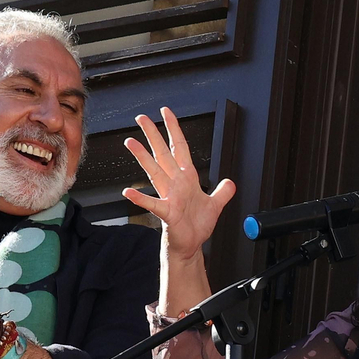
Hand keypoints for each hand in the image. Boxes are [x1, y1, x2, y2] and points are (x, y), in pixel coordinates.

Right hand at [122, 107, 236, 261]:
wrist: (191, 246)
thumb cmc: (196, 226)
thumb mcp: (215, 205)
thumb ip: (223, 192)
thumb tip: (230, 182)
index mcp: (187, 178)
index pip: (180, 148)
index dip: (174, 129)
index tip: (166, 113)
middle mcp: (175, 184)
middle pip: (163, 154)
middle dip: (154, 134)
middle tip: (142, 117)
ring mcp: (169, 196)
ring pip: (155, 172)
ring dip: (143, 157)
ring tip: (131, 142)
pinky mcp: (167, 213)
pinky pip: (153, 204)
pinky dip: (141, 198)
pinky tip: (128, 192)